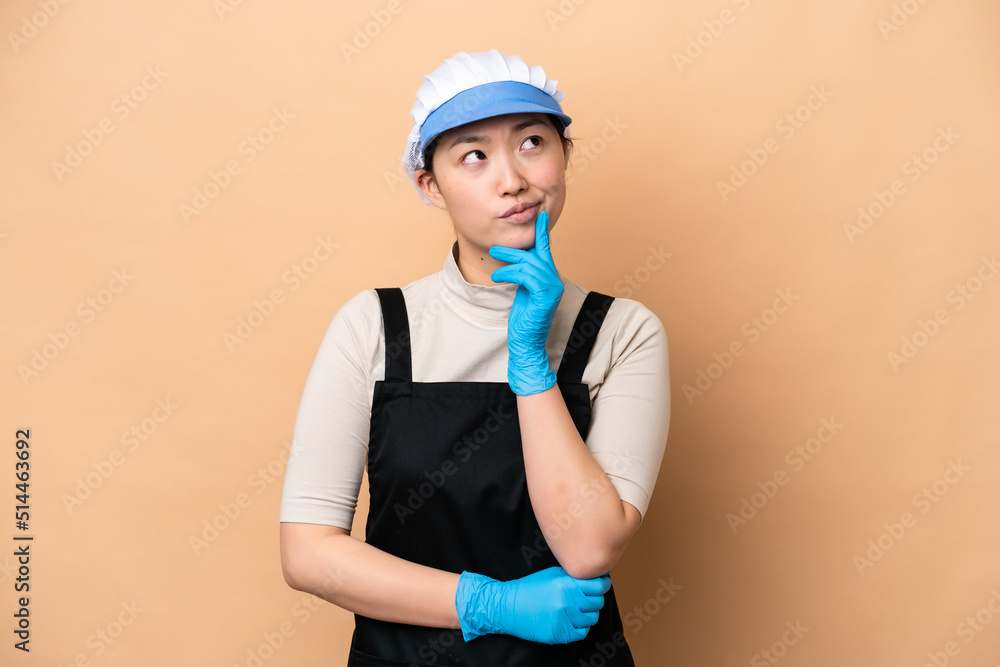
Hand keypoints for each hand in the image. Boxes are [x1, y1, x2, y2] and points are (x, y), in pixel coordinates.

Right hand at [455, 566, 610, 643]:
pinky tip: (572, 619)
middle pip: (597, 602)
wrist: (509, 607)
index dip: (603, 584)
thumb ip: (573, 576)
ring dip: (588, 613)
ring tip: (577, 608)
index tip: (602, 584)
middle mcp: (566, 602)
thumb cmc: (530, 588)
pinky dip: (580, 627)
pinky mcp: (560, 634)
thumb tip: (596, 576)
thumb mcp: (552, 574)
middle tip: (587, 596)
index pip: (598, 586)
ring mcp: (563, 620)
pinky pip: (582, 632)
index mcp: (565, 584)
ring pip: (591, 618)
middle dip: (595, 598)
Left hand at [488, 210, 564, 394]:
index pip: (545, 250)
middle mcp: (554, 280)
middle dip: (513, 250)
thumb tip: (516, 258)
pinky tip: (498, 278)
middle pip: (534, 254)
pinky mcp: (546, 295)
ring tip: (493, 269)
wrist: (526, 341)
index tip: (541, 214)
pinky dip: (510, 274)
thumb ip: (524, 273)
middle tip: (494, 248)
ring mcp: (552, 287)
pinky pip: (527, 276)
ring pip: (528, 264)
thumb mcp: (522, 290)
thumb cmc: (523, 317)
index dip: (542, 232)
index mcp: (548, 277)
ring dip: (507, 263)